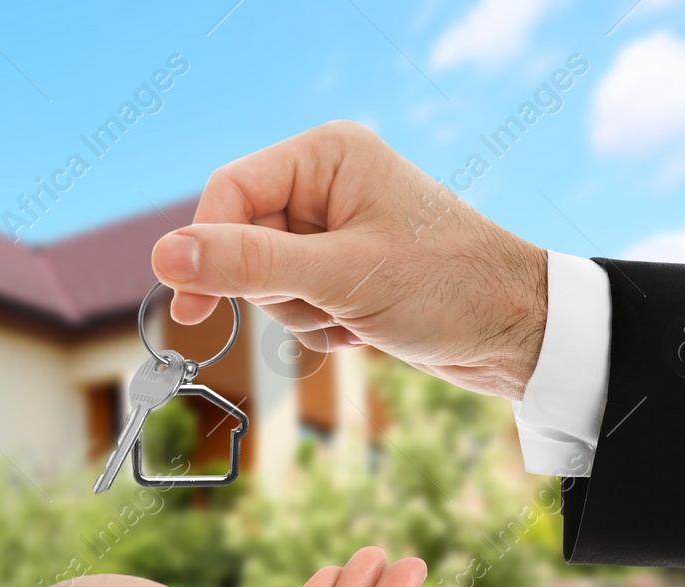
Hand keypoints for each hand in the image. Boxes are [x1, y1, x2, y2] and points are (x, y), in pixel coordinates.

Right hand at [151, 121, 548, 400]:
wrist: (518, 334)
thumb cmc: (448, 287)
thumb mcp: (339, 277)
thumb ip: (247, 265)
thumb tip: (165, 256)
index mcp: (326, 154)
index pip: (228, 193)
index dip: (206, 250)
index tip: (192, 307)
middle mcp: (326, 184)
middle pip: (243, 243)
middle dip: (279, 291)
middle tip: (332, 300)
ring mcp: (333, 229)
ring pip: (265, 284)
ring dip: (305, 315)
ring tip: (360, 313)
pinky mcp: (341, 271)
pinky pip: (294, 307)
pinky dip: (323, 327)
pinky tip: (367, 325)